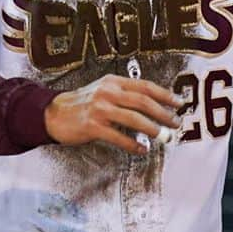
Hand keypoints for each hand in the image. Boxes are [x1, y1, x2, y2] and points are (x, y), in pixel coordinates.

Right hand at [44, 74, 181, 153]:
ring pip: (133, 118)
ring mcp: (99, 109)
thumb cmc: (83, 103)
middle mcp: (108, 92)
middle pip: (143, 101)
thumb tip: (154, 105)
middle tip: (176, 123)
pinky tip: (141, 149)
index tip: (179, 103)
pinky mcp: (92, 126)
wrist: (53, 113)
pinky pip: (118, 137)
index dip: (165, 95)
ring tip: (163, 136)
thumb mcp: (104, 90)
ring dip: (152, 129)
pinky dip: (132, 144)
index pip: (145, 86)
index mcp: (114, 82)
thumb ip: (125, 94)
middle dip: (163, 113)